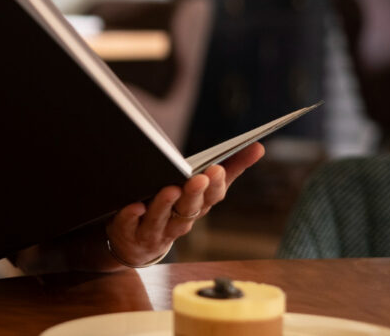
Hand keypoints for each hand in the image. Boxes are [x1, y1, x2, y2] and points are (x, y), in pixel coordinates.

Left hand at [104, 142, 264, 266]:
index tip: (217, 169)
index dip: (215, 185)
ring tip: (170, 189)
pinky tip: (135, 205)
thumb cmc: (174, 206)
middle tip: (199, 177)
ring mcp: (155, 230)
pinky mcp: (130, 233)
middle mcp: (179, 221)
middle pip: (189, 208)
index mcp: (198, 207)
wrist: (137, 243)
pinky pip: (130, 225)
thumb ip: (229, 168)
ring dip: (166, 204)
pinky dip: (132, 216)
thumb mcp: (200, 188)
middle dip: (195, 193)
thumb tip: (259, 146)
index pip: (211, 197)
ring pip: (161, 218)